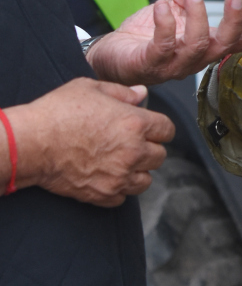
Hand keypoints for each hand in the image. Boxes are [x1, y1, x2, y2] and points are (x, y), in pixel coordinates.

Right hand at [8, 78, 174, 206]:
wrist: (31, 143)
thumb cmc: (57, 113)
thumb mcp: (90, 88)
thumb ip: (122, 92)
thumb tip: (142, 94)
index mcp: (135, 123)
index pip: (168, 130)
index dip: (159, 128)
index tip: (150, 129)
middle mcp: (133, 151)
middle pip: (160, 155)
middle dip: (149, 149)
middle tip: (131, 144)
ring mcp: (120, 176)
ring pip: (146, 180)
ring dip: (138, 172)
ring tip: (120, 162)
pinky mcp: (105, 194)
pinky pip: (124, 197)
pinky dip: (118, 189)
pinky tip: (106, 176)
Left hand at [88, 0, 241, 85]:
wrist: (111, 57)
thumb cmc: (145, 38)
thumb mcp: (172, 7)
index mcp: (202, 47)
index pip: (231, 42)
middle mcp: (193, 59)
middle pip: (221, 46)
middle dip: (231, 22)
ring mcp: (173, 64)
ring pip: (196, 45)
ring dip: (197, 17)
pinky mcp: (150, 64)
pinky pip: (163, 46)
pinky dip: (165, 24)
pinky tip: (162, 6)